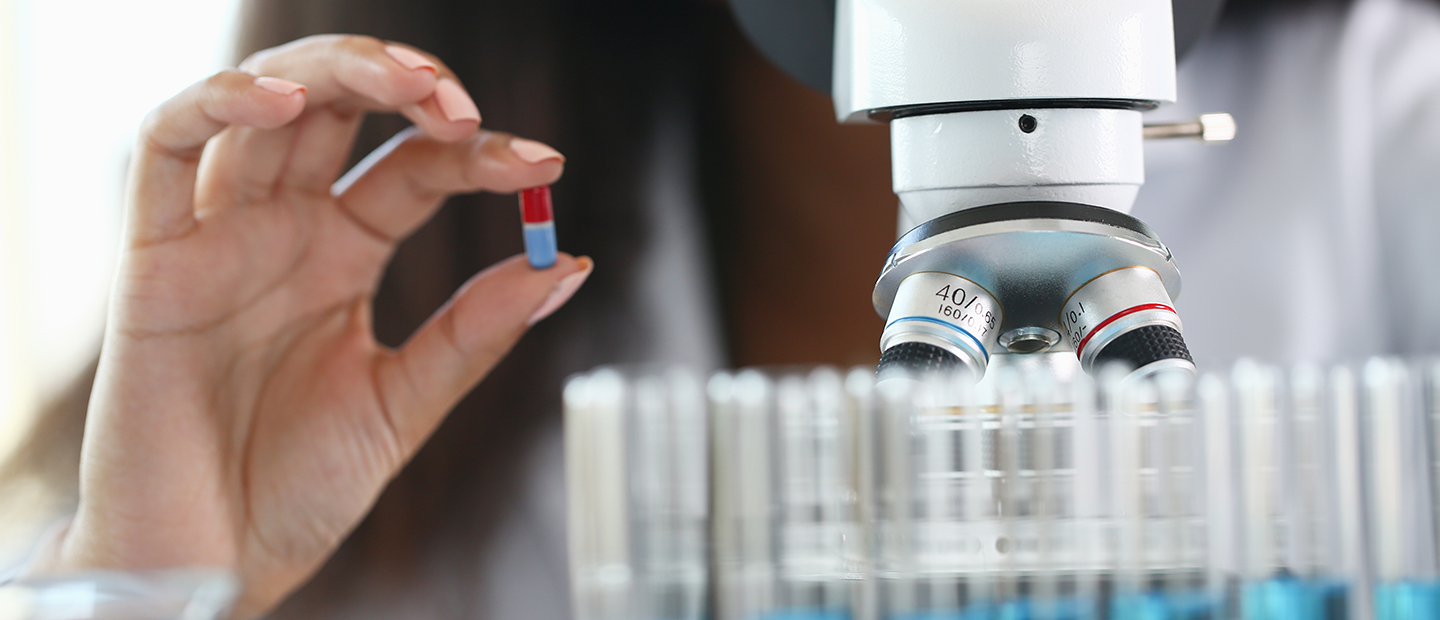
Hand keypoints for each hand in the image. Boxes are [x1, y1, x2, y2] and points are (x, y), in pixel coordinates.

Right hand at [34, 35, 591, 616]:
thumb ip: (477, 332)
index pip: (416, 166)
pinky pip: (165, 149)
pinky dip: (219, 105)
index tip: (544, 162)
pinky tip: (283, 100)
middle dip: (403, 83)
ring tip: (403, 83)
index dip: (478, 152)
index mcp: (346, 255)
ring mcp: (219, 237)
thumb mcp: (405, 403)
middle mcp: (284, 230)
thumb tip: (570, 264)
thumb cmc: (295, 491)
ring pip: (261, 105)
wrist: (211, 565)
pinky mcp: (153, 260)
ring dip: (331, 70)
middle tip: (463, 105)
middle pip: (338, 109)